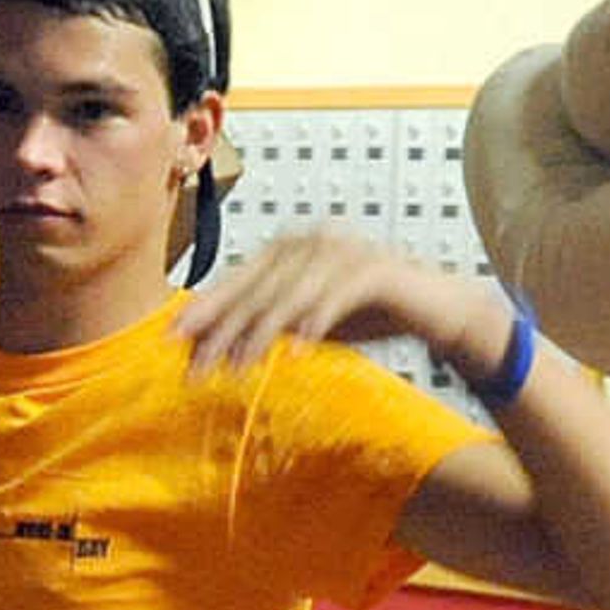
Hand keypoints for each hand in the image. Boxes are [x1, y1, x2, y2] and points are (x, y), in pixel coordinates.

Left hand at [174, 229, 497, 379]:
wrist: (436, 309)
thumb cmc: (372, 312)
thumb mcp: (310, 321)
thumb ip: (270, 324)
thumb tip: (218, 346)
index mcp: (290, 249)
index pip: (238, 280)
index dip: (205, 309)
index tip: (172, 341)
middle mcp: (311, 242)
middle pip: (255, 287)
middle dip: (223, 328)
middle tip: (196, 365)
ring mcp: (342, 251)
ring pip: (289, 293)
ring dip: (261, 334)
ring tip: (239, 368)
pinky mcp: (373, 270)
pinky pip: (335, 298)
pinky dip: (314, 324)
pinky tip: (294, 354)